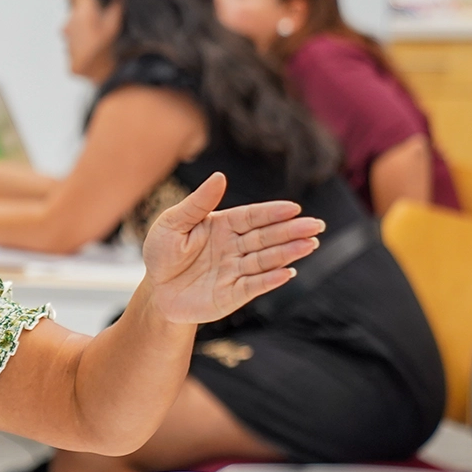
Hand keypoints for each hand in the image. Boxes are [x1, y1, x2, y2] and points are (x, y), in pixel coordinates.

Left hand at [140, 172, 325, 323]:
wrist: (155, 291)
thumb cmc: (162, 252)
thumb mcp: (172, 223)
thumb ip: (198, 203)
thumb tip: (220, 176)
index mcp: (223, 225)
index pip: (252, 217)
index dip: (272, 213)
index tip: (294, 208)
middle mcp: (235, 247)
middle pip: (266, 237)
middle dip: (291, 231)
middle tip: (316, 225)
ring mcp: (236, 271)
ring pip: (265, 260)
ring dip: (288, 253)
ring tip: (310, 244)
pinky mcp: (233, 295)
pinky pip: (254, 286)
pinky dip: (270, 280)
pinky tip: (288, 272)